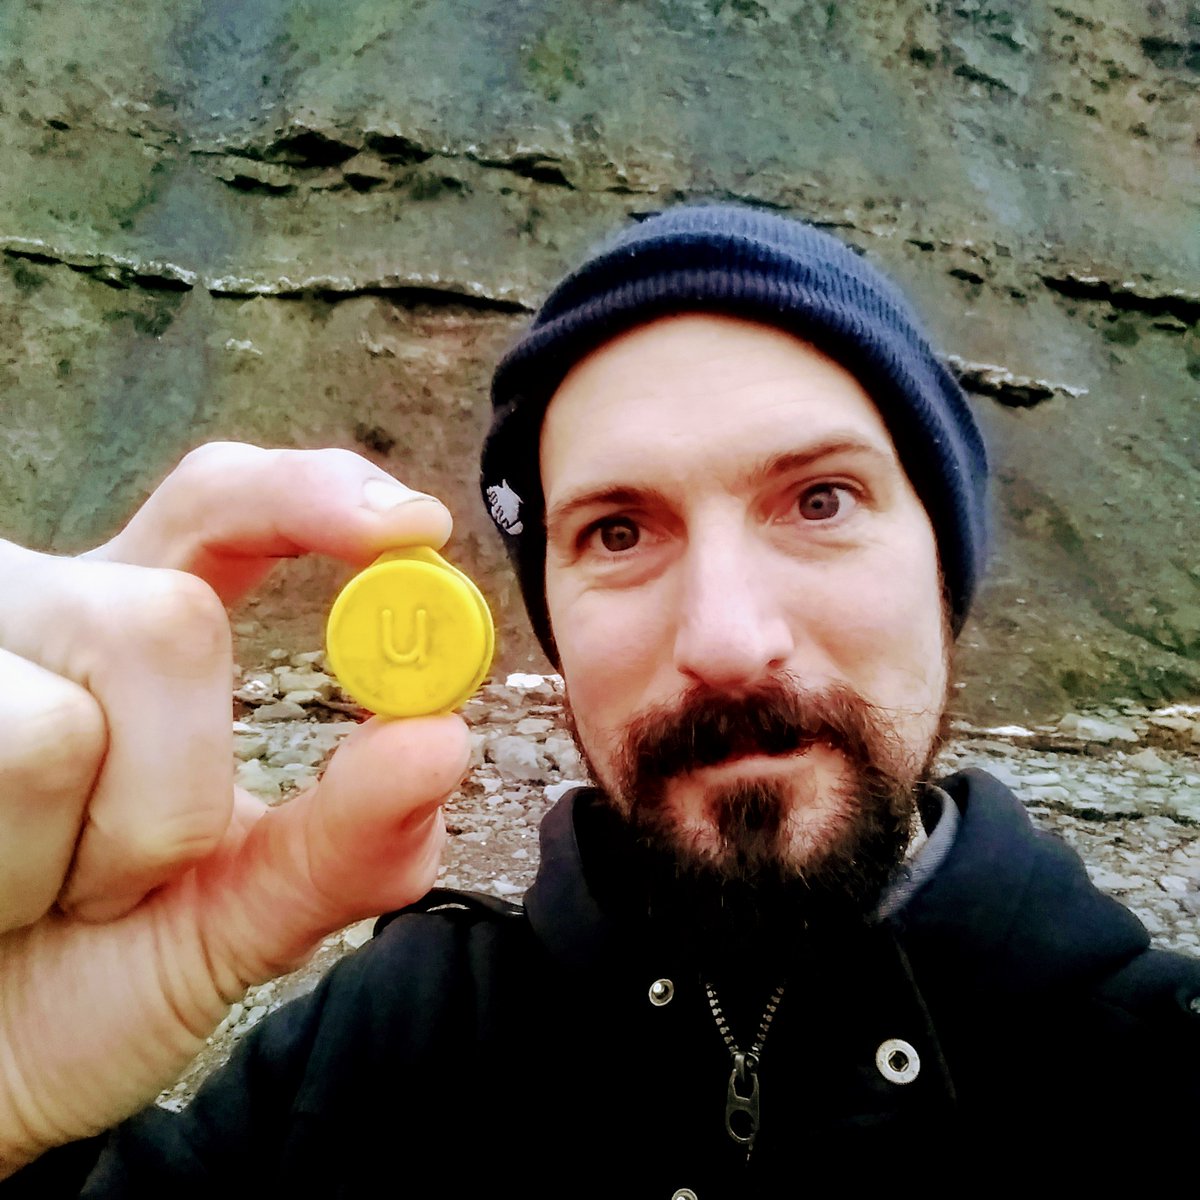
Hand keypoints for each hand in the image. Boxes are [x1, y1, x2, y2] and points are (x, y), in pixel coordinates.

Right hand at [0, 443, 471, 1174]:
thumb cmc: (88, 982)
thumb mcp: (235, 919)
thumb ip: (346, 843)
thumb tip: (440, 743)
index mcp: (138, 637)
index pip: (225, 506)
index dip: (315, 495)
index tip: (414, 528)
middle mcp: (48, 614)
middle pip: (169, 621)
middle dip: (176, 795)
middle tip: (118, 883)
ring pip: (67, 724)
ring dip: (87, 859)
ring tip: (33, 896)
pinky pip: (5, 761)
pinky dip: (11, 877)